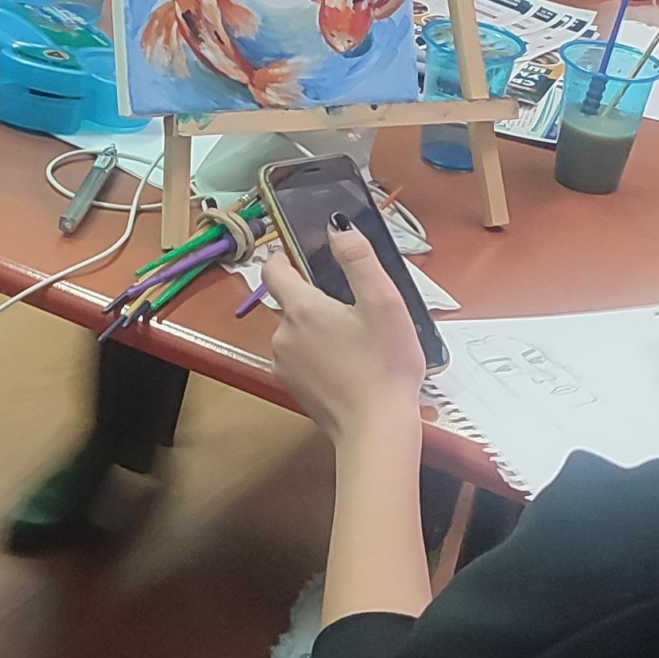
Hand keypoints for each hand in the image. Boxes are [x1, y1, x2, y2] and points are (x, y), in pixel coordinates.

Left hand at [263, 222, 427, 448]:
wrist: (376, 429)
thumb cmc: (385, 365)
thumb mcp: (383, 302)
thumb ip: (358, 258)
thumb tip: (336, 227)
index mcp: (301, 309)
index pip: (273, 269)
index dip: (286, 257)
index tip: (305, 256)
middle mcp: (282, 335)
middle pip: (289, 302)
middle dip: (315, 298)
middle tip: (353, 308)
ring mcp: (284, 364)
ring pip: (295, 332)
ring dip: (317, 329)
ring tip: (355, 340)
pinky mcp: (292, 388)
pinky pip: (300, 358)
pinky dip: (317, 355)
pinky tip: (347, 365)